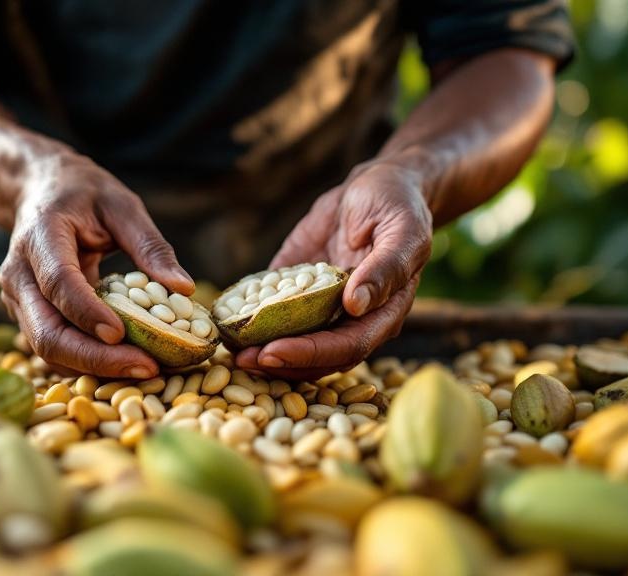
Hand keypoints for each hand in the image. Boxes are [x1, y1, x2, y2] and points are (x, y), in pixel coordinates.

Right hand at [0, 152, 193, 377]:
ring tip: (142, 371)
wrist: (37, 190)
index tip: (121, 335)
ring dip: (92, 368)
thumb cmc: (83, 194)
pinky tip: (123, 365)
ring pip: (45, 348)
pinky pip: (52, 348)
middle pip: (46, 331)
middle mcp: (19, 273)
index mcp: (40, 237)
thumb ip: (150, 245)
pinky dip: (85, 363)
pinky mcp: (26, 315)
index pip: (58, 282)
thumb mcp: (122, 206)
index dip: (87, 312)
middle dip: (94, 358)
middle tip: (145, 368)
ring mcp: (17, 299)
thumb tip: (184, 287)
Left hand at [235, 160, 432, 379]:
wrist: (376, 186)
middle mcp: (353, 319)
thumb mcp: (401, 230)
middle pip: (317, 356)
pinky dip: (253, 321)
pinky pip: (276, 312)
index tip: (273, 352)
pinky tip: (226, 323)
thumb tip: (356, 304)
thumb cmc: (398, 206)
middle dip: (279, 361)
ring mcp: (325, 308)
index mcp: (383, 313)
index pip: (347, 347)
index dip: (310, 354)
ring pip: (296, 343)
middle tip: (242, 360)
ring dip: (264, 351)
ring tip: (230, 351)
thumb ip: (385, 268)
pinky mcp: (300, 292)